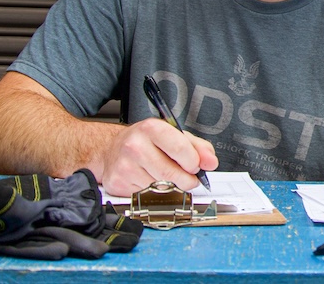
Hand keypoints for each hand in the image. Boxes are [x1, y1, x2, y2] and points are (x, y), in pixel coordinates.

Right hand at [97, 118, 218, 196]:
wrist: (113, 149)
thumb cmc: (147, 141)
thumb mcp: (174, 135)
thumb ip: (198, 147)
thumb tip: (210, 162)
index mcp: (152, 128)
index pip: (180, 148)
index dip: (193, 161)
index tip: (196, 166)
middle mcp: (135, 145)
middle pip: (170, 173)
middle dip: (186, 180)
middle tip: (189, 178)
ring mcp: (124, 165)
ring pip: (159, 187)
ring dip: (171, 188)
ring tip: (168, 178)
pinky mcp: (118, 183)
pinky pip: (146, 196)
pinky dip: (155, 193)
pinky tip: (151, 181)